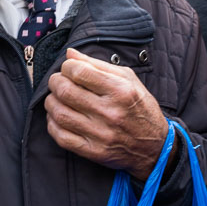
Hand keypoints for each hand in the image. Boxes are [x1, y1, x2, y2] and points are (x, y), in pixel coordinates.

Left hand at [45, 48, 168, 180]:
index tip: (68, 68)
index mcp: (120, 91)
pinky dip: (52, 124)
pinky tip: (57, 118)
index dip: (67, 67)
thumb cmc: (140, 108)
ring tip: (56, 98)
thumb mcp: (128, 79)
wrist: (155, 146)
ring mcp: (101, 134)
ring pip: (60, 114)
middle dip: (55, 82)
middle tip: (58, 81)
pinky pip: (61, 137)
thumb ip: (98, 64)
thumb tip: (70, 54)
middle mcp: (110, 112)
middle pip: (65, 91)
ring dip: (51, 102)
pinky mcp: (94, 151)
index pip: (80, 72)